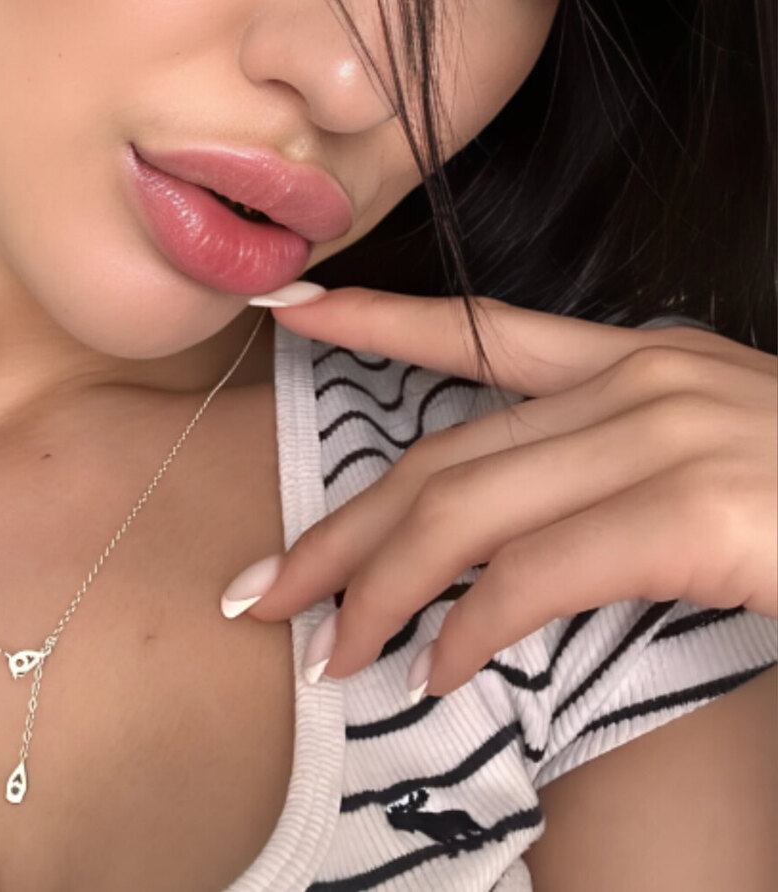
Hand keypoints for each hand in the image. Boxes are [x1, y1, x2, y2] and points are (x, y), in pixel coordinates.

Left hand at [221, 288, 777, 700]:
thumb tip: (513, 539)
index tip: (288, 309)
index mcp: (645, 361)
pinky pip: (536, 576)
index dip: (374, 319)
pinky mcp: (696, 513)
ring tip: (329, 650)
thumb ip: (617, 472)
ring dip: (379, 591)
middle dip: (343, 527)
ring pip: (466, 512)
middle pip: (446, 454)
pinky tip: (438, 673)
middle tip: (264, 588)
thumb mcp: (718, 458)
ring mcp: (669, 438)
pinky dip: (470, 632)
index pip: (479, 331)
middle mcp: (643, 381)